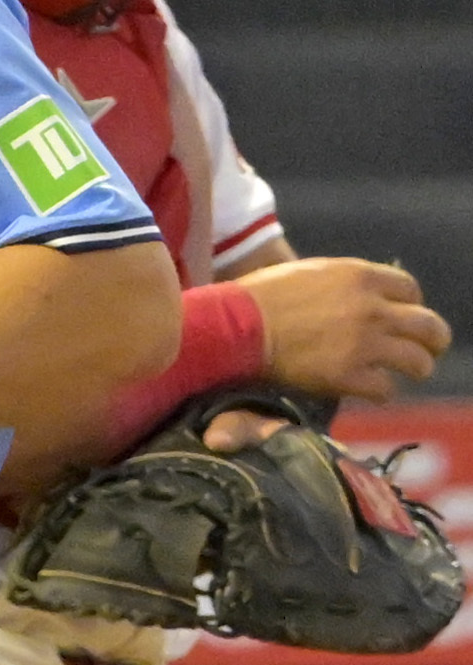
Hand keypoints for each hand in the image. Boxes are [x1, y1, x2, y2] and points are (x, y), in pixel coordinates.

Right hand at [235, 256, 448, 404]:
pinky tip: (366, 389)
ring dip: (413, 368)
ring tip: (402, 373)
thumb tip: (362, 297)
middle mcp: (370, 308)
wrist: (232, 326)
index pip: (410, 289)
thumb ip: (343, 284)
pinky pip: (385, 389)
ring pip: (417, 361)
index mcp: (360, 276)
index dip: (410, 305)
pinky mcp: (348, 376)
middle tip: (427, 350)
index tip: (401, 317)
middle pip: (428, 326)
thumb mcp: (308, 273)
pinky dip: (379, 391)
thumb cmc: (258, 298)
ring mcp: (362, 343)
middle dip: (432, 340)